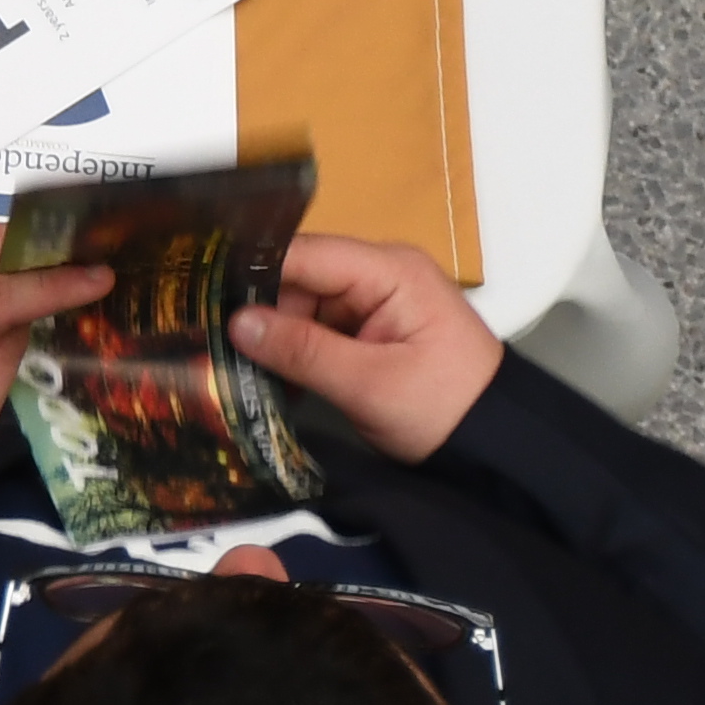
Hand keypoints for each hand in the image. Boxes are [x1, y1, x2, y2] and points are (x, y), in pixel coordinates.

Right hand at [224, 231, 504, 462]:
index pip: (305, 255)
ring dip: (277, 337)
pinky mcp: (372, 328)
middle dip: (262, 313)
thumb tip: (237, 323)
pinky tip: (274, 376)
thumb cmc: (447, 411)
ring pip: (303, 304)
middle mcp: (380, 273)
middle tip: (216, 345)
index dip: (253, 273)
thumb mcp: (371, 385)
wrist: (502, 450)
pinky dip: (297, 350)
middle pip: (299, 278)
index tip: (202, 296)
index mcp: (389, 270)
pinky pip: (319, 326)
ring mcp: (376, 301)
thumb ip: (303, 350)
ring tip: (241, 367)